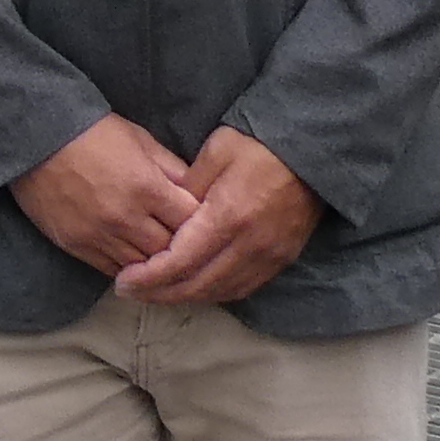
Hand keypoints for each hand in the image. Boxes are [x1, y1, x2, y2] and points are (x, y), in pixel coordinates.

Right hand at [7, 115, 194, 275]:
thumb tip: (197, 191)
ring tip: (159, 253)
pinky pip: (113, 271)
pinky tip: (133, 259)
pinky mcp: (78, 246)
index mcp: (147, 186)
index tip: (201, 220)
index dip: (200, 222)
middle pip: (170, 249)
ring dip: (153, 261)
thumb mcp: (140, 139)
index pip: (191, 221)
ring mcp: (100, 235)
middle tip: (183, 241)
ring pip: (143, 266)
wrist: (37, 138)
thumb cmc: (92, 132)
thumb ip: (171, 168)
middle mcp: (126, 217)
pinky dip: (128, 268)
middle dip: (180, 245)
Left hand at [114, 123, 325, 306]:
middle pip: (198, 285)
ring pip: (220, 292)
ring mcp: (269, 256)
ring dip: (187, 297)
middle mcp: (249, 245)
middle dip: (161, 293)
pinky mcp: (282, 259)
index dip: (150, 277)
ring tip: (159, 293)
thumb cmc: (260, 143)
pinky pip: (243, 288)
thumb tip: (167, 215)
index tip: (125, 282)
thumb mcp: (215, 152)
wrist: (314, 150)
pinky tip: (197, 288)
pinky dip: (215, 293)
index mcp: (228, 216)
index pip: (181, 262)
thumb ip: (187, 188)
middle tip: (133, 293)